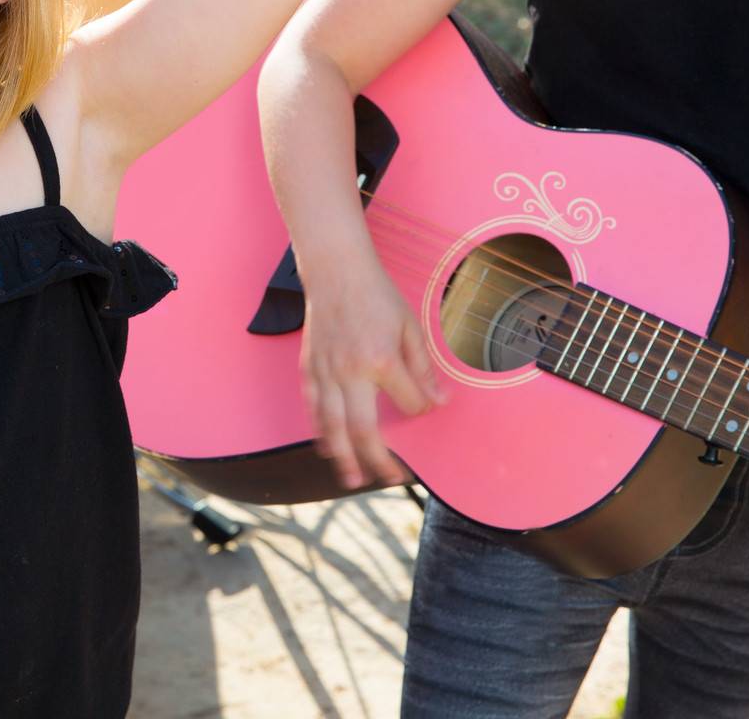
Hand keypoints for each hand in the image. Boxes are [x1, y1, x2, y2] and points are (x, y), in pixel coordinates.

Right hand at [302, 260, 443, 488]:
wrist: (336, 269)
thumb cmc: (375, 293)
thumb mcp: (410, 326)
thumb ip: (422, 368)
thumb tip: (438, 402)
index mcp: (381, 360)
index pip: (407, 402)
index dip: (419, 409)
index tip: (424, 407)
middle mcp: (350, 371)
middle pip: (363, 430)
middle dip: (377, 460)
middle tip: (390, 478)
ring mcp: (326, 370)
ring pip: (332, 426)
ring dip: (343, 457)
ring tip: (352, 478)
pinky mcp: (309, 366)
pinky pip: (313, 406)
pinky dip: (320, 429)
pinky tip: (327, 445)